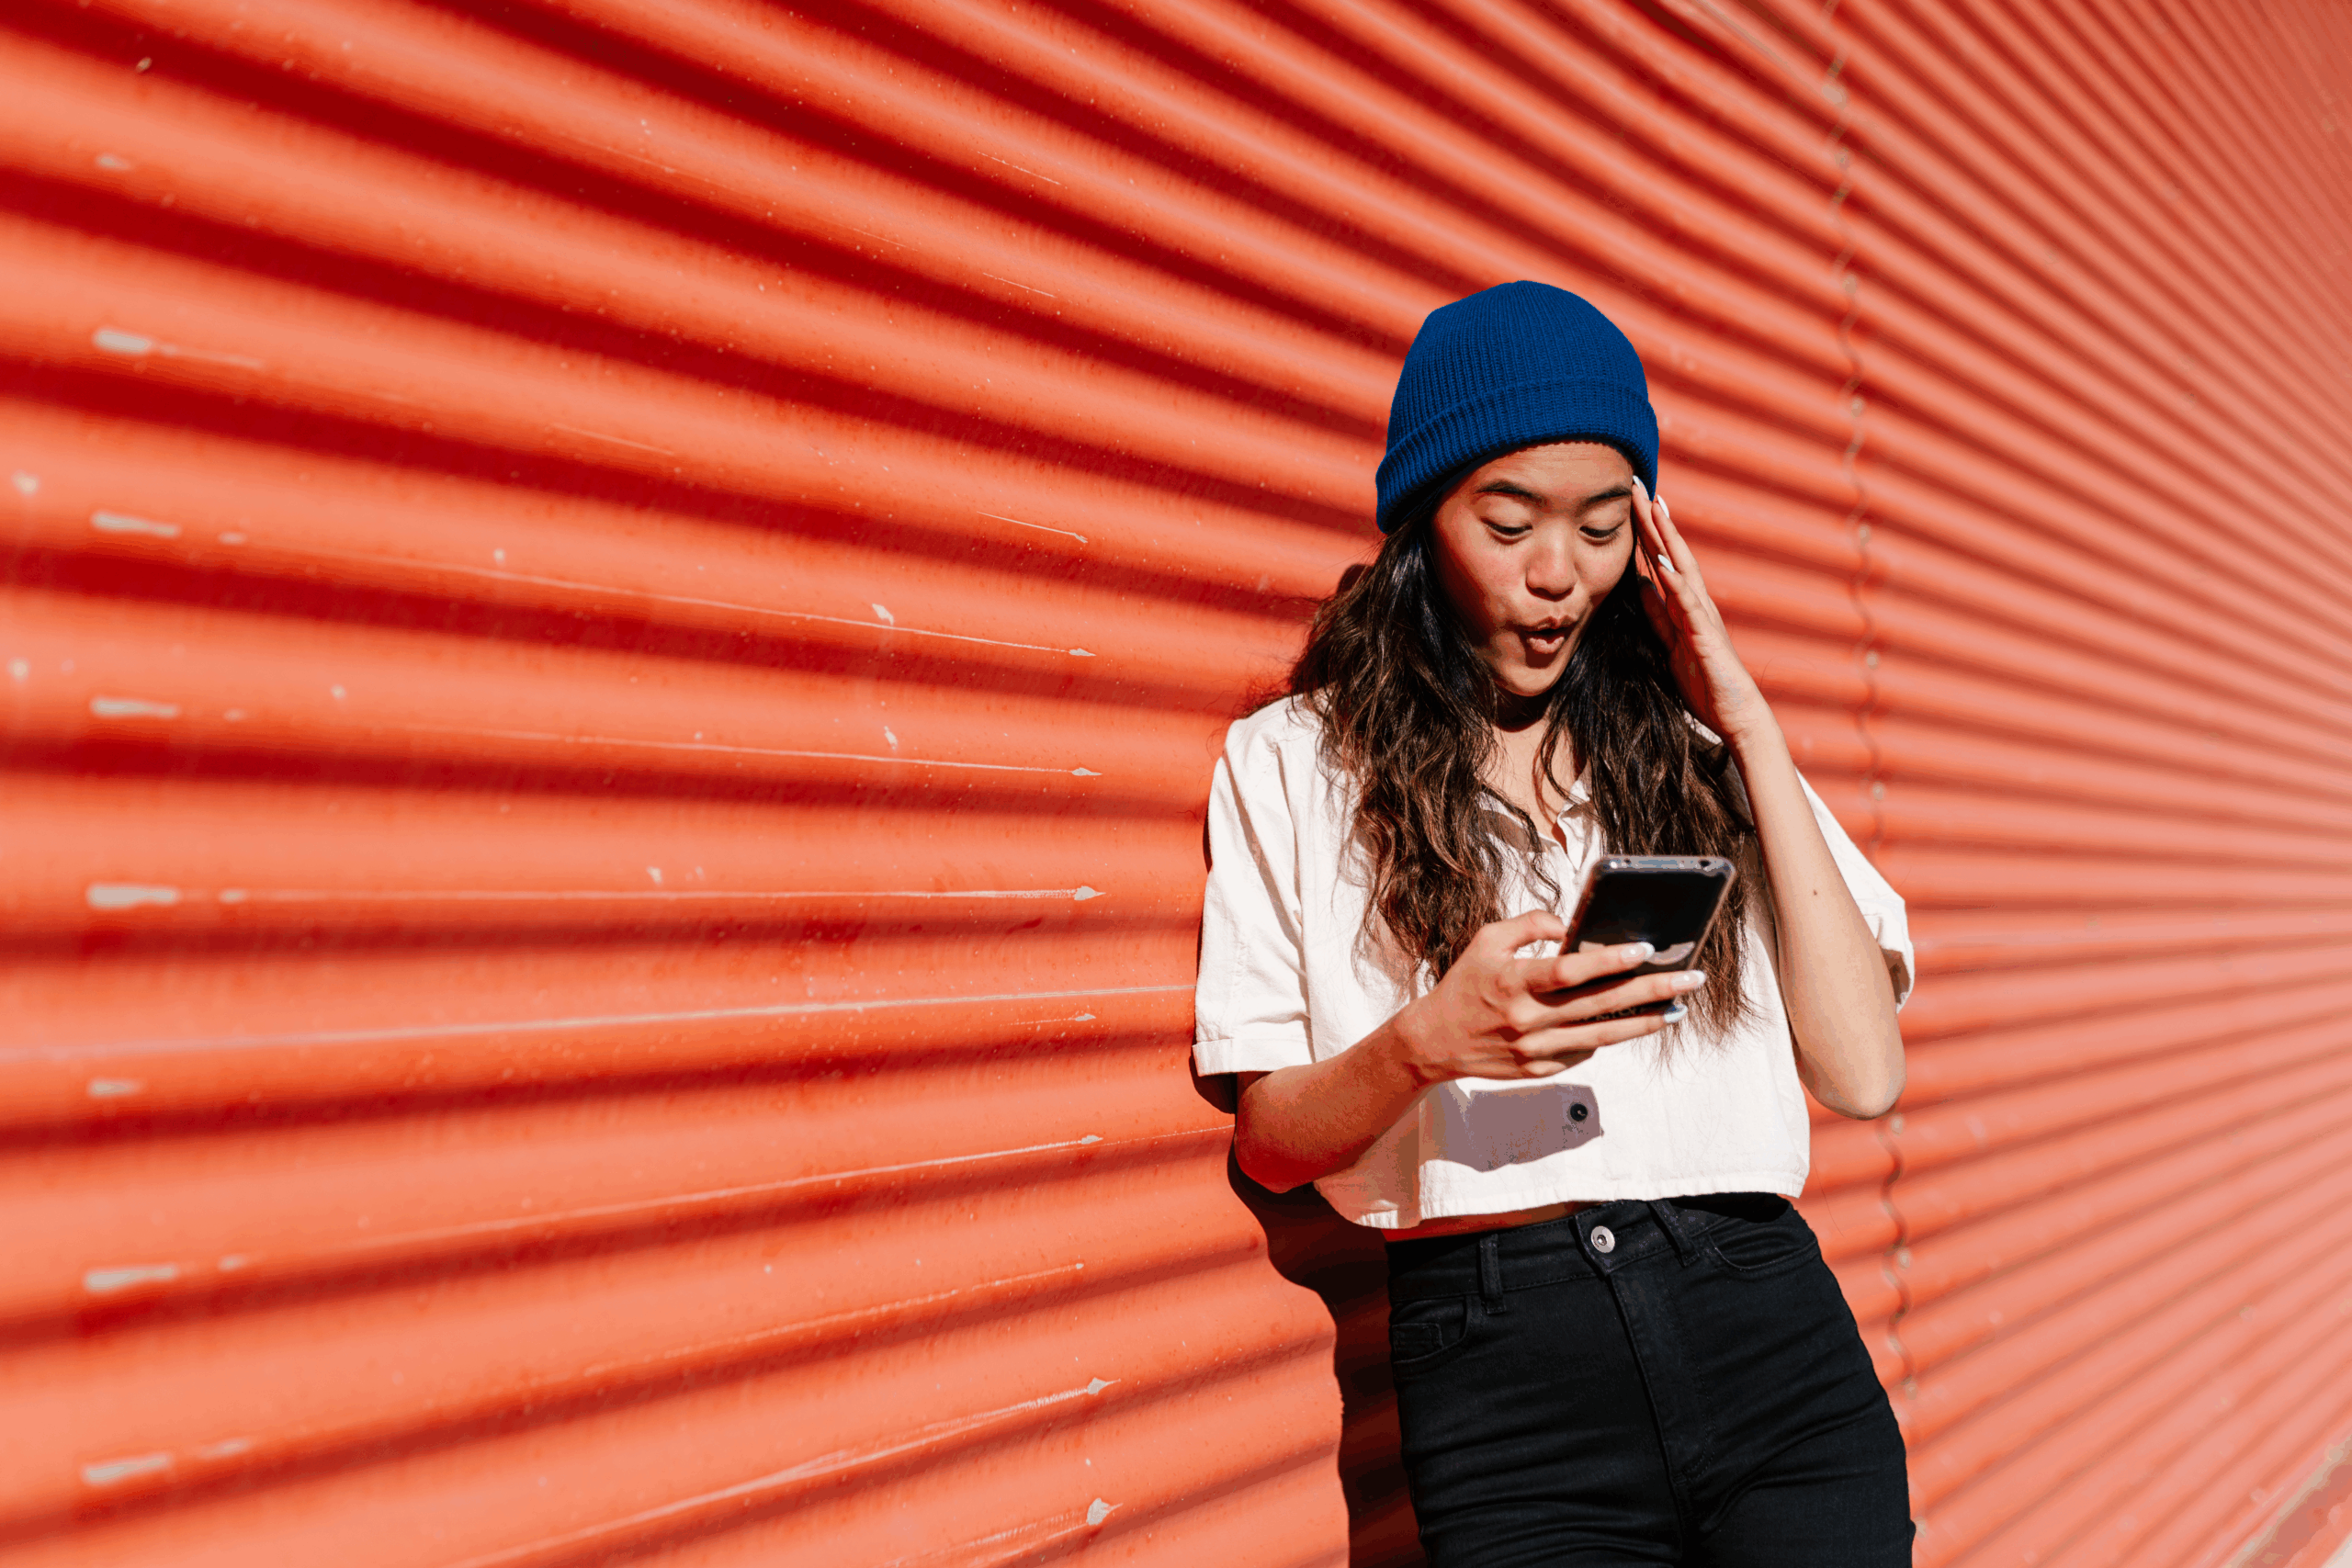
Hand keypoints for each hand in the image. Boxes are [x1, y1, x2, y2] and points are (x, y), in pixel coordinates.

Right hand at [1389, 910, 1708, 1085]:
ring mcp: (1535, 1050)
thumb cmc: (1465, 984)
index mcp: (1514, 982)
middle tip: (1688, 979)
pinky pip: (1584, 1051)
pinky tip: (1629, 1023)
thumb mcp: (1486, 941)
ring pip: (1603, 1035)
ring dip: (1644, 1022)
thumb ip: (1529, 925)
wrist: (1435, 1042)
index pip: (1570, 972)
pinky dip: (1608, 1037)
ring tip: (1676, 1010)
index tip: (1644, 949)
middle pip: (1600, 1004)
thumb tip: (1570, 925)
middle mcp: (1527, 1019)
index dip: (1609, 961)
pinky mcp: (1540, 1070)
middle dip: (1650, 990)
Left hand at [1632, 479, 1770, 746]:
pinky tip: (1663, 563)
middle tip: (1636, 484)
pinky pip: (1688, 605)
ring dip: (1666, 538)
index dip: (1644, 531)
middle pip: (1670, 553)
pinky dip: (1676, 582)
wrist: (1734, 715)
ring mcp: (1702, 616)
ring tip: (1652, 506)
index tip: (1628, 501)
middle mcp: (1695, 603)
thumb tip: (1639, 586)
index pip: (1660, 560)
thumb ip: (1657, 615)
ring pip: (1682, 568)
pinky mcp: (1705, 636)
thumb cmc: (1705, 682)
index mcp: (1683, 605)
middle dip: (1653, 519)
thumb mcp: (1670, 643)